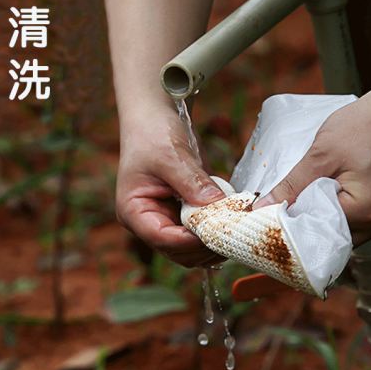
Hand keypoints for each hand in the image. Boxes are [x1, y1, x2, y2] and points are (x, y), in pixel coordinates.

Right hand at [116, 101, 225, 266]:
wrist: (155, 117)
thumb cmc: (153, 133)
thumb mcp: (172, 156)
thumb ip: (193, 184)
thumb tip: (217, 207)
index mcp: (134, 212)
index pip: (162, 239)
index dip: (191, 241)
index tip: (218, 230)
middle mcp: (148, 222)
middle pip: (178, 252)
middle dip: (205, 245)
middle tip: (234, 230)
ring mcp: (167, 220)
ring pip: (192, 250)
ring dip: (213, 243)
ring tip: (237, 225)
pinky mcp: (184, 215)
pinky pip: (202, 235)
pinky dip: (217, 232)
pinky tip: (234, 219)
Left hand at [254, 91, 370, 245]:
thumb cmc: (365, 126)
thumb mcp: (321, 154)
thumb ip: (292, 185)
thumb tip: (261, 209)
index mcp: (365, 212)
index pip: (318, 233)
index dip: (292, 225)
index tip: (270, 215)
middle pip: (331, 240)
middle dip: (307, 227)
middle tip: (283, 210)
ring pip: (342, 235)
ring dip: (322, 222)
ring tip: (302, 202)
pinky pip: (355, 224)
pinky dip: (337, 215)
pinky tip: (323, 198)